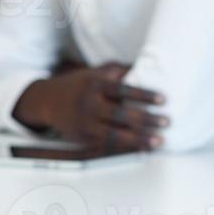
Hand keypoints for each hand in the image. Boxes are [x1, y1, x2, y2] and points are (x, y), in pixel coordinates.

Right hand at [13, 63, 167, 150]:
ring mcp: (85, 123)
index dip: (144, 95)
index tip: (164, 100)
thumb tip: (147, 66)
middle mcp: (89, 104)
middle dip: (147, 119)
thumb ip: (117, 71)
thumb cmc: (79, 85)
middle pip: (122, 114)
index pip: (123, 89)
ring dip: (140, 138)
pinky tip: (142, 148)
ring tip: (159, 140)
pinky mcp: (82, 137)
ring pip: (116, 133)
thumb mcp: (94, 73)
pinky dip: (127, 147)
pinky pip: (108, 145)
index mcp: (94, 85)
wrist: (46, 101)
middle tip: (167, 121)